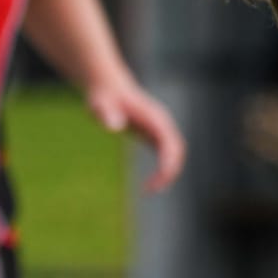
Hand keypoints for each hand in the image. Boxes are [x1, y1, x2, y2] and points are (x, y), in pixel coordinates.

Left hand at [87, 77, 186, 192]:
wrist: (108, 88)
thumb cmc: (104, 97)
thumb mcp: (100, 105)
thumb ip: (107, 114)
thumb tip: (115, 127)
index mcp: (154, 117)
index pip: (170, 142)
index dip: (169, 162)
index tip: (159, 179)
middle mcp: (162, 123)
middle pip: (177, 150)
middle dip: (170, 171)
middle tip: (151, 189)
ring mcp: (161, 129)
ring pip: (174, 154)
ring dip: (167, 173)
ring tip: (149, 189)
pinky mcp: (155, 135)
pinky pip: (166, 155)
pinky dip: (162, 170)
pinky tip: (149, 183)